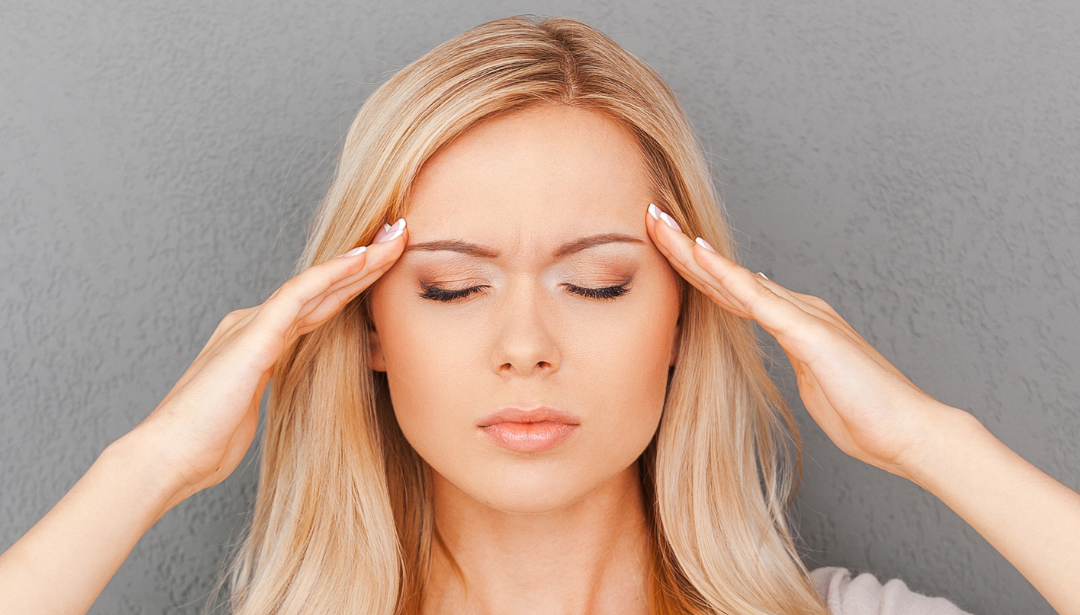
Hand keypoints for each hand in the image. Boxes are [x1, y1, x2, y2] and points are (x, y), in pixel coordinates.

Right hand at [130, 219, 407, 504]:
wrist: (168, 456)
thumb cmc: (207, 442)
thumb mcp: (252, 408)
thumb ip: (269, 386)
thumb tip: (288, 387)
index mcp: (259, 342)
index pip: (316, 307)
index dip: (352, 285)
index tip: (387, 267)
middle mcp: (256, 325)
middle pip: (322, 289)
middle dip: (365, 262)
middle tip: (400, 235)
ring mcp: (253, 326)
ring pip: (317, 284)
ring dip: (360, 260)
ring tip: (395, 236)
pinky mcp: (254, 337)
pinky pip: (298, 296)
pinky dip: (331, 275)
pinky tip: (360, 259)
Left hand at [644, 204, 959, 478]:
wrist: (909, 433)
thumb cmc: (864, 415)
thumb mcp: (812, 381)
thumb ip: (794, 355)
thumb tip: (777, 336)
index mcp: (795, 322)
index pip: (733, 290)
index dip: (695, 269)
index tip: (661, 247)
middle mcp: (797, 309)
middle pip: (727, 275)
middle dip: (684, 247)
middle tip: (650, 216)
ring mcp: (805, 317)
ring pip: (736, 277)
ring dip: (694, 251)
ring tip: (660, 223)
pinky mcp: (811, 333)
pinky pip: (759, 300)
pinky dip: (727, 275)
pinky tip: (700, 256)